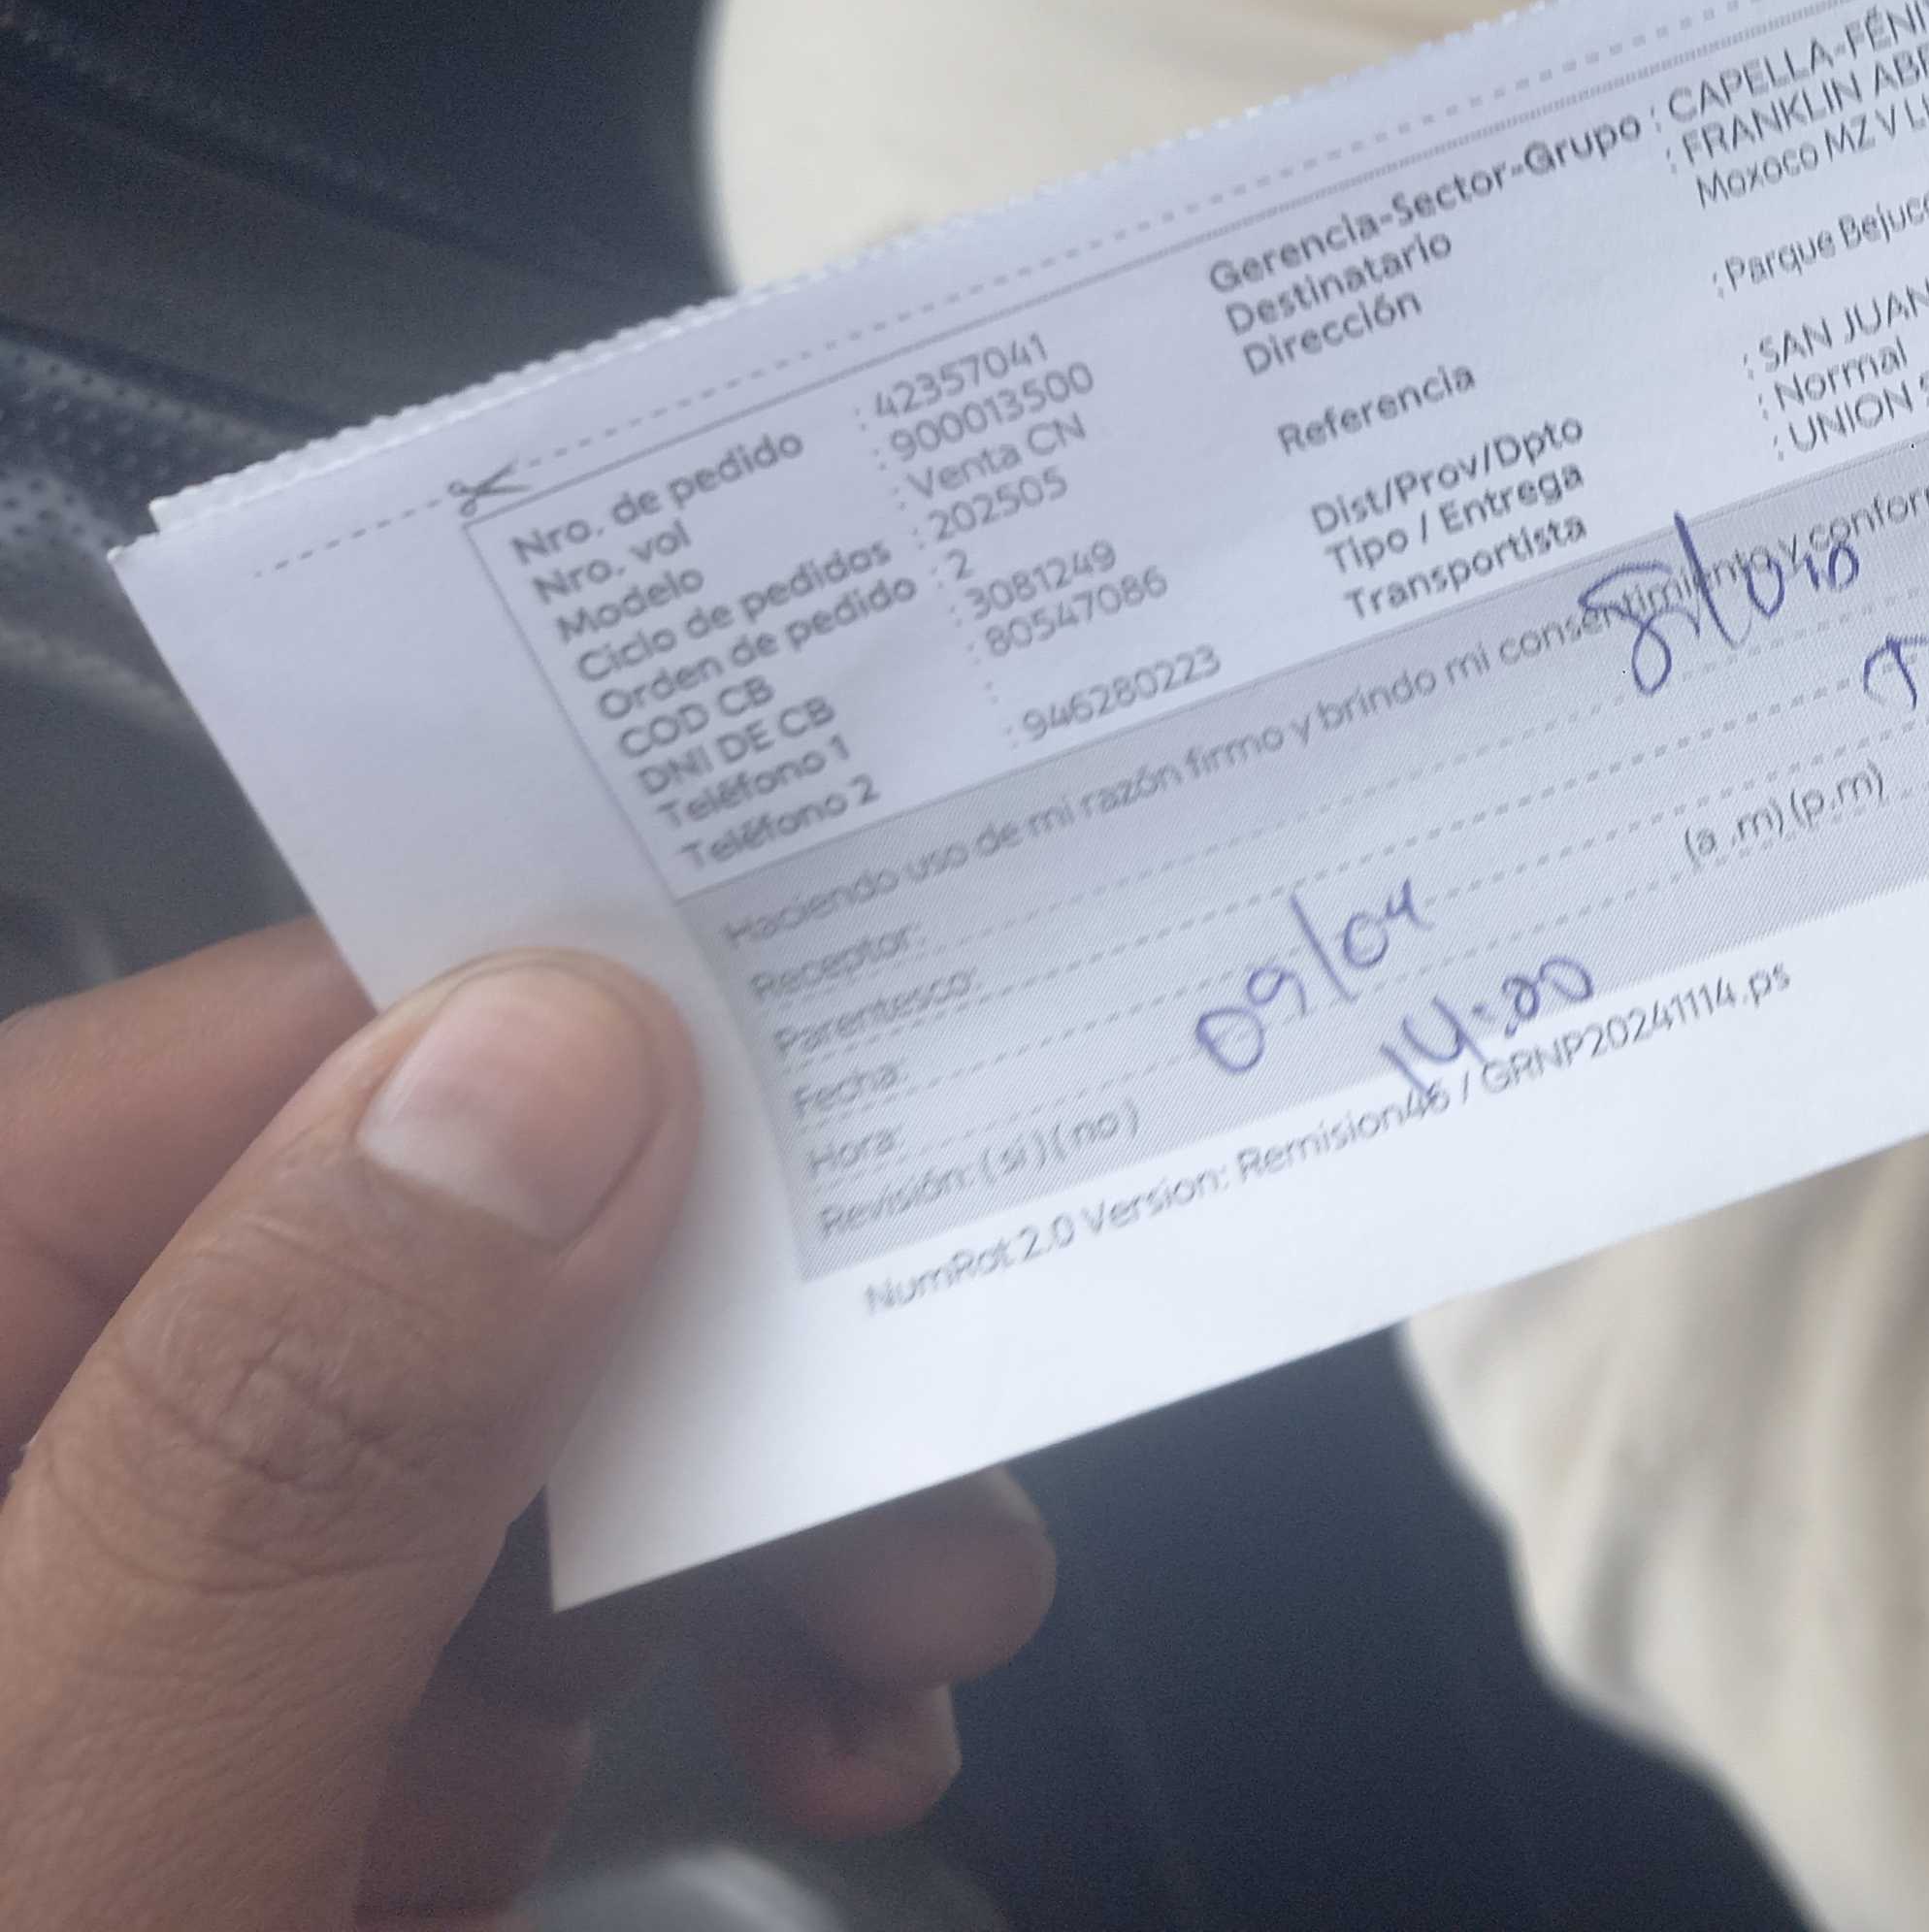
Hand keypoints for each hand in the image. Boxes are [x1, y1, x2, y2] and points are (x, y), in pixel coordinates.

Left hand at [0, 924, 1056, 1927]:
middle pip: (450, 1249)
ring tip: (928, 1618)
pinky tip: (833, 1725)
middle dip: (739, 1327)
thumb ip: (288, 1445)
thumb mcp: (86, 1815)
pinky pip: (537, 1629)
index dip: (578, 1021)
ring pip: (541, 1427)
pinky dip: (725, 1653)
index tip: (856, 1042)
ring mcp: (168, 1629)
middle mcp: (48, 1457)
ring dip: (788, 1499)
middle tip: (932, 1419)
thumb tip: (550, 1063)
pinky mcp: (285, 1771)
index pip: (265, 1062)